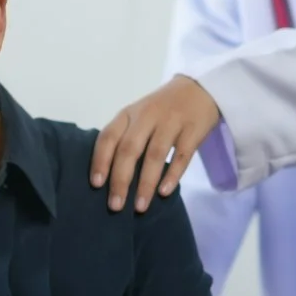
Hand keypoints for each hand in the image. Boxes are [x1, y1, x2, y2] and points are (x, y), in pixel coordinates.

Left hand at [90, 75, 220, 212]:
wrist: (199, 89)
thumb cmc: (160, 110)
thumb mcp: (138, 117)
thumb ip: (124, 138)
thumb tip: (108, 178)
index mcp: (128, 114)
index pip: (108, 136)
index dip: (100, 160)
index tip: (96, 184)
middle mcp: (147, 116)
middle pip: (129, 149)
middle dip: (120, 180)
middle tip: (115, 206)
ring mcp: (171, 122)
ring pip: (155, 155)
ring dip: (146, 183)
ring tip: (140, 206)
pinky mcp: (193, 130)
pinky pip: (181, 155)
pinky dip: (172, 174)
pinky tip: (164, 192)